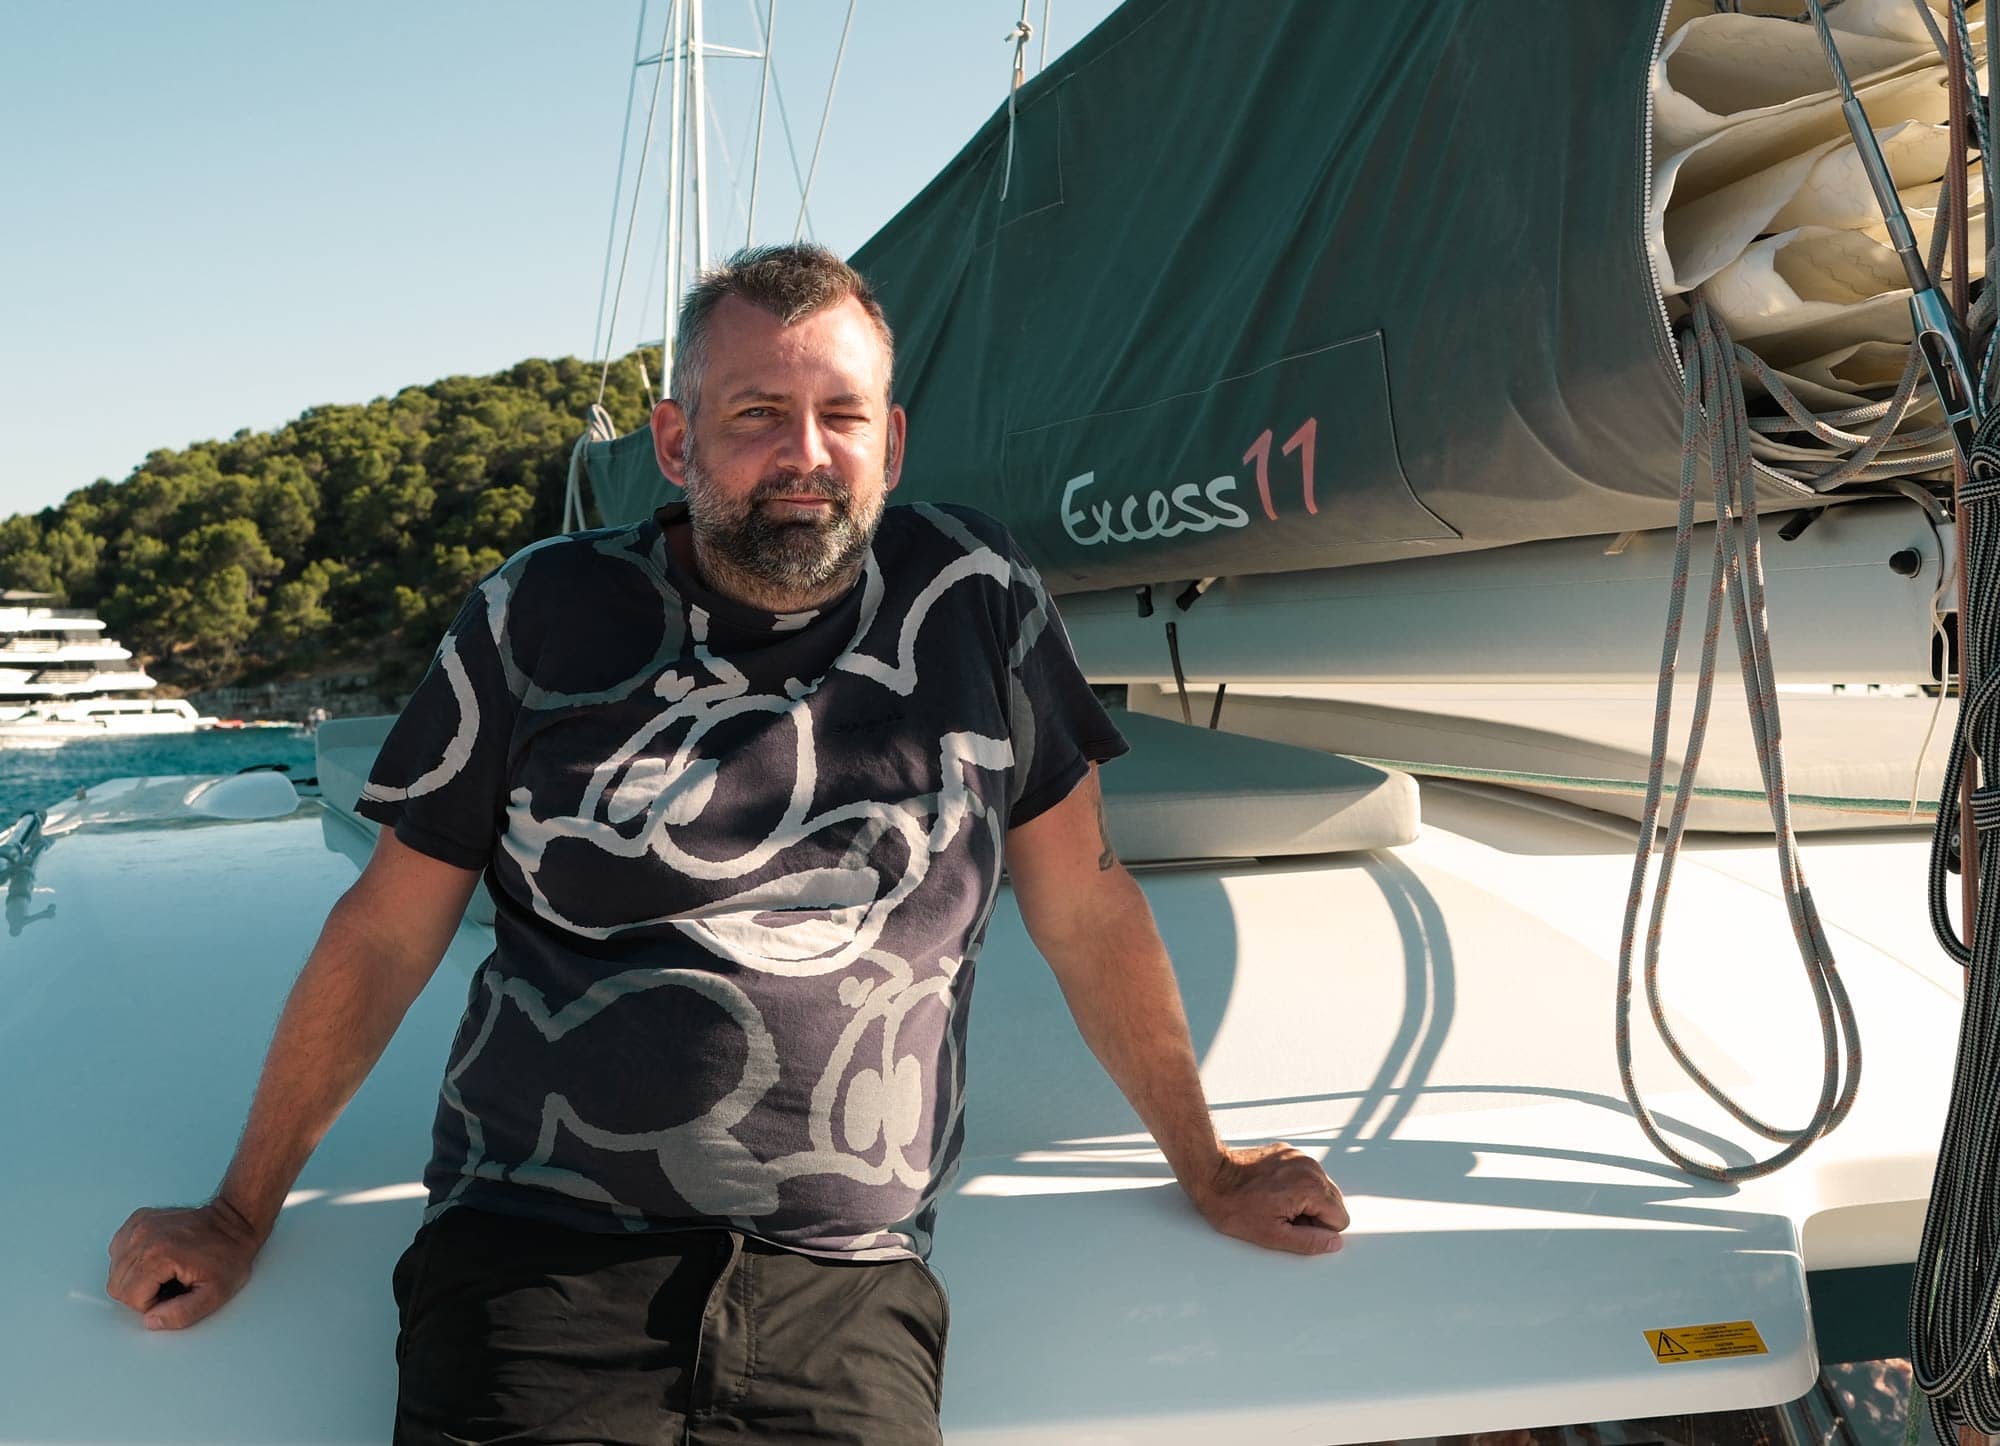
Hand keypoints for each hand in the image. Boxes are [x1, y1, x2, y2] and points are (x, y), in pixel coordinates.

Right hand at [106, 1199, 262, 1329]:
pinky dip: (132, 1259)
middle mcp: (142, 1236)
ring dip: (136, 1277)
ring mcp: (139, 1225)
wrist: (235, 1223)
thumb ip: (181, 1315)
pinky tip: (156, 1258)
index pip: (130, 1298)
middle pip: (117, 1285)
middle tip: (171, 1283)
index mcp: (158, 1255)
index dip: (153, 1303)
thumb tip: (150, 1320)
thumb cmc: (228, 1256)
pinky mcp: (138, 1219)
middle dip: (142, 1292)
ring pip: (115, 1269)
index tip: (176, 1292)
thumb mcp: (214, 1294)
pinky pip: (118, 1250)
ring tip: (166, 1270)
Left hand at [1187, 1143, 1348, 1255]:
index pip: (1340, 1219)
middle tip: (1283, 1216)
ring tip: (1276, 1202)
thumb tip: (1334, 1243)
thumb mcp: (1272, 1235)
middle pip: (1334, 1202)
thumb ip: (1309, 1242)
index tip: (1292, 1225)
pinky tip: (1273, 1189)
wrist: (1211, 1174)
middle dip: (1314, 1214)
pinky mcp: (1289, 1151)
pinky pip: (1306, 1174)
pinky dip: (1296, 1185)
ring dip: (1306, 1200)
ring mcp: (1300, 1156)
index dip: (1318, 1230)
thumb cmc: (1235, 1206)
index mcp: (1312, 1187)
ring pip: (1322, 1188)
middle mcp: (1311, 1167)